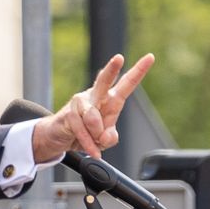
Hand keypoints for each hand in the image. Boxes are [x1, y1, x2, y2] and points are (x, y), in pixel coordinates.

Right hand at [32, 53, 155, 161]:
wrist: (59, 138)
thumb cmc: (85, 133)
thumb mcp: (103, 140)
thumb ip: (110, 138)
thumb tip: (106, 135)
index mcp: (110, 100)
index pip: (125, 84)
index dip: (138, 71)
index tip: (150, 58)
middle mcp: (95, 96)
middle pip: (104, 81)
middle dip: (111, 69)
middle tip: (119, 58)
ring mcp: (80, 103)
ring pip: (93, 117)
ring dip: (96, 134)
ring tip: (95, 142)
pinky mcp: (69, 113)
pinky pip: (82, 129)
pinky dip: (88, 142)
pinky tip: (92, 150)